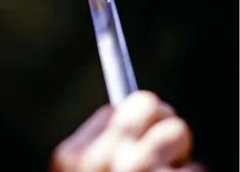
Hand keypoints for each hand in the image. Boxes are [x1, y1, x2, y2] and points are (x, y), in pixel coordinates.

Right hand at [50, 91, 203, 171]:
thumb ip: (94, 149)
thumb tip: (124, 113)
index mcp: (71, 156)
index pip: (112, 110)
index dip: (134, 118)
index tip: (146, 123)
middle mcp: (102, 159)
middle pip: (146, 103)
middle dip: (161, 119)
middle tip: (164, 143)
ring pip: (177, 130)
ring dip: (179, 153)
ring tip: (168, 171)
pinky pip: (197, 168)